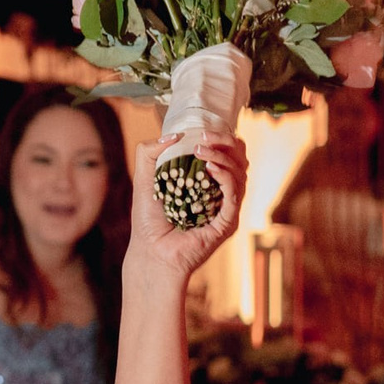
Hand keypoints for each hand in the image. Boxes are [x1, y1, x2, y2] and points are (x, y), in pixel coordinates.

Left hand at [129, 131, 246, 283]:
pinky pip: (235, 195)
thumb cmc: (149, 220)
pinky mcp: (228, 222)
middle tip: (204, 137)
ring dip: (222, 157)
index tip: (201, 132)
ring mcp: (227, 207)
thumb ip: (149, 153)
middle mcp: (221, 192)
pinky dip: (225, 177)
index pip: (226, 152)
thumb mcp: (143, 179)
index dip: (219, 137)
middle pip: (239, 158)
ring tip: (201, 151)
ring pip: (240, 173)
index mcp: (207, 180)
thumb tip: (174, 134)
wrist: (151, 252)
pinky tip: (210, 168)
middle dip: (225, 142)